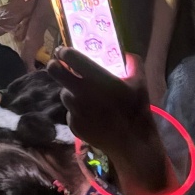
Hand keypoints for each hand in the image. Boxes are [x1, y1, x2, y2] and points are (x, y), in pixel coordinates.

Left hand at [47, 48, 167, 194]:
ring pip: (64, 94)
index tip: (64, 51)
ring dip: (71, 92)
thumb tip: (124, 53)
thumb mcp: (140, 82)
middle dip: (55, 65)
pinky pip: (70, 112)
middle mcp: (81, 93)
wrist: (132, 143)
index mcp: (96, 78)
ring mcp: (75, 110)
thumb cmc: (136, 109)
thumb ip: (132, 62)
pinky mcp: (73, 125)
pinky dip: (77, 111)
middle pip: (54, 71)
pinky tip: (92, 114)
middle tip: (59, 65)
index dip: (64, 51)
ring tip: (87, 97)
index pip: (70, 57)